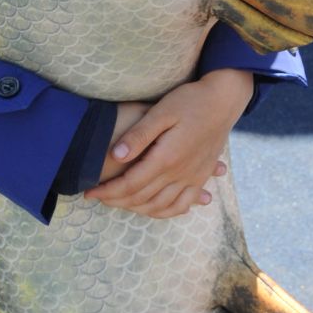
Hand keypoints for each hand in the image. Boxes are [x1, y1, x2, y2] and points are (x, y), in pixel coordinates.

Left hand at [84, 69, 252, 218]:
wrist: (223, 101)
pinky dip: (165, 212)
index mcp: (167, 158)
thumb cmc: (190, 101)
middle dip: (117, 201)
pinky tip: (154, 209)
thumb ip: (138, 135)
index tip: (89, 192)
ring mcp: (193, 177)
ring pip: (162, 205)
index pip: (130, 184)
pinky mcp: (201, 176)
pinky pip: (183, 204)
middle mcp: (180, 173)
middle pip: (143, 198)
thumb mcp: (161, 111)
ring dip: (137, 209)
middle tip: (98, 198)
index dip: (108, 191)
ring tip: (119, 203)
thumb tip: (116, 155)